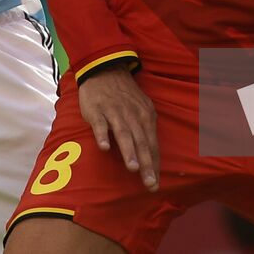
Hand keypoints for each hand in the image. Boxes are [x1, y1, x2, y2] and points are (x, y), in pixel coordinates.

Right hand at [77, 64, 158, 190]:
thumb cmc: (124, 96)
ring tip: (133, 168)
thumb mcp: (141, 109)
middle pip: (141, 142)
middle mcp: (132, 115)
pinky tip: (104, 148)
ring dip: (129, 151)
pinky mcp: (97, 110)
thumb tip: (151, 156)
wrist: (105, 69)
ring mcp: (114, 112)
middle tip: (149, 183)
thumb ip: (145, 131)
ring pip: (123, 133)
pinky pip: (100, 124)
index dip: (154, 164)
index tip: (155, 184)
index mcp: (145, 116)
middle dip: (146, 164)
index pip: (152, 144)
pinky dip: (103, 135)